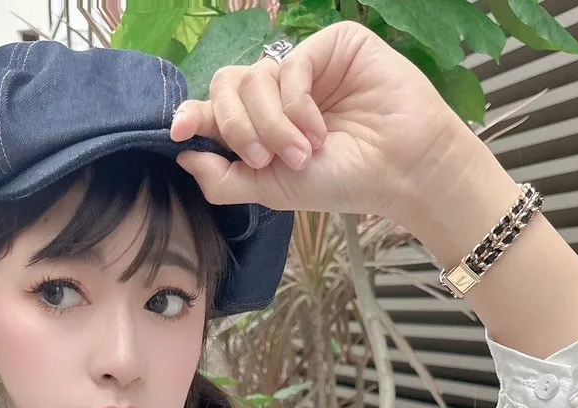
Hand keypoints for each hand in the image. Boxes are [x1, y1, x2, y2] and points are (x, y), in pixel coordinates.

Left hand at [170, 21, 467, 222]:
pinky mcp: (332, 46)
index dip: (193, 115)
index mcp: (263, 124)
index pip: (217, 109)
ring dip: (272, 124)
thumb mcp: (271, 190)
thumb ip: (223, 177)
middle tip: (264, 159)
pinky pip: (290, 66)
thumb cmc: (342, 182)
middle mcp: (280, 93)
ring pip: (254, 78)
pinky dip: (296, 105)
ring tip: (303, 152)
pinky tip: (317, 130)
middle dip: (238, 127)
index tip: (177, 130)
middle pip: (228, 86)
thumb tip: (181, 154)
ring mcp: (305, 67)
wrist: (399, 171)